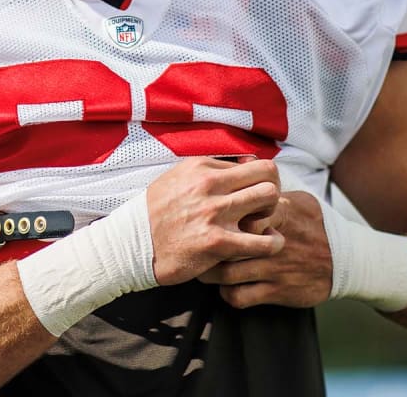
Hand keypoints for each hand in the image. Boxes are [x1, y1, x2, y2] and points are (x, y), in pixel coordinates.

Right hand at [147, 157, 284, 285]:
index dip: (262, 181)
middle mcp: (209, 185)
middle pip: (268, 175)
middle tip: (264, 210)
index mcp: (201, 167)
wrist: (133, 243)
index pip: (254, 164)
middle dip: (272, 193)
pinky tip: (268, 245)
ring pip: (270, 198)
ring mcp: (214, 212)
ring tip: (265, 226)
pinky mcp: (217, 242)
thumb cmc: (157, 212)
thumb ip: (210, 169)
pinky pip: (263, 241)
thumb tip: (246, 162)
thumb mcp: (178, 177)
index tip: (256, 195)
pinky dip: (272, 243)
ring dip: (273, 213)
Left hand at [197, 189, 332, 307]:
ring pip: (227, 273)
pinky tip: (224, 286)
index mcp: (278, 214)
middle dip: (205, 246)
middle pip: (228, 243)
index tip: (208, 216)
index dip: (220, 215)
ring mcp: (274, 268)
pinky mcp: (277, 292)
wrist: (344, 261)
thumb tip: (243, 161)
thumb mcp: (296, 199)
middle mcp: (274, 241)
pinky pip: (239, 296)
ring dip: (209, 272)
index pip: (242, 211)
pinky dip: (226, 293)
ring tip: (202, 266)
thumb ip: (268, 186)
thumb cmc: (312, 225)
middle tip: (194, 244)